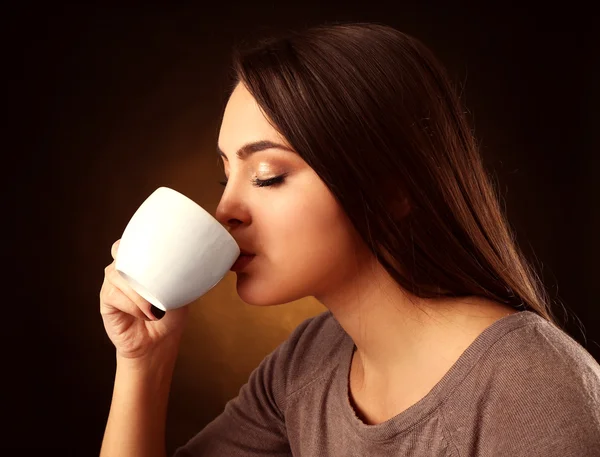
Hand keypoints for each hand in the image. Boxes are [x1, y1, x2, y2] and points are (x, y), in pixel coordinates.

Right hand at [99, 240, 188, 359]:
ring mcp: (113, 283)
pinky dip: (133, 304)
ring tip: (156, 306)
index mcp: (141, 262)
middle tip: (152, 274)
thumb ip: (181, 272)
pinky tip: (146, 314)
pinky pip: (114, 294)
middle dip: (134, 258)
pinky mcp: (107, 301)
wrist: (160, 341)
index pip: (133, 239)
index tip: (154, 242)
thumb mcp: (182, 288)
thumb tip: (197, 258)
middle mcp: (124, 269)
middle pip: (120, 250)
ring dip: (138, 290)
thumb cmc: (171, 313)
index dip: (138, 237)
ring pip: (117, 273)